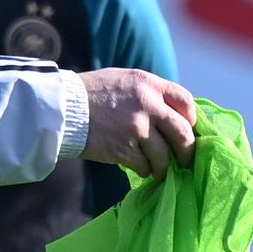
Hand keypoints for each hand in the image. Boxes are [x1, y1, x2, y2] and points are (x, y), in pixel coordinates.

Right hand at [76, 68, 197, 178]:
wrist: (61, 108)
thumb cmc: (90, 93)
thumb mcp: (123, 81)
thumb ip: (147, 93)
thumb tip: (168, 114)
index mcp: (148, 84)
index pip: (185, 101)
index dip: (191, 118)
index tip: (188, 129)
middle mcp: (148, 105)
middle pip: (182, 132)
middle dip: (187, 150)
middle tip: (185, 159)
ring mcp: (136, 128)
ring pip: (164, 154)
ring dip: (164, 165)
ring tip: (160, 171)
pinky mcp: (123, 148)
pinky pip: (144, 164)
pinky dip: (145, 169)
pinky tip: (141, 169)